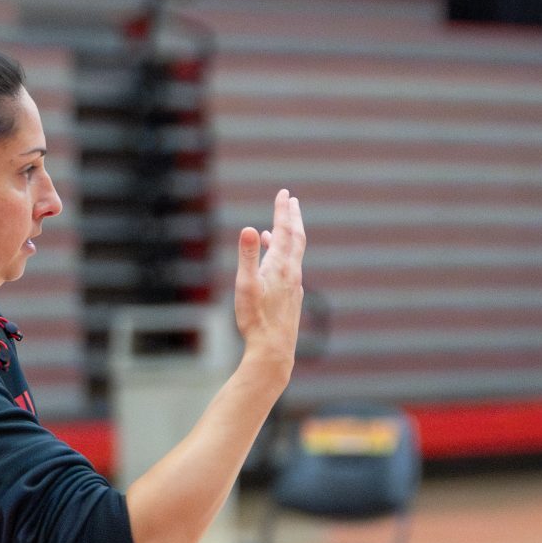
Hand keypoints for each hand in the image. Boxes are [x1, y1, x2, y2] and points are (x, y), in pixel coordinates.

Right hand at [234, 190, 304, 375]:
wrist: (274, 350)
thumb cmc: (256, 319)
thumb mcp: (246, 285)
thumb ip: (247, 256)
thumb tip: (250, 228)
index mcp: (281, 266)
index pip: (283, 231)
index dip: (283, 210)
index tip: (284, 193)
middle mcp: (292, 273)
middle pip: (295, 239)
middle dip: (292, 218)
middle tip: (291, 200)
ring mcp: (295, 286)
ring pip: (293, 256)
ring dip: (286, 239)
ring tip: (274, 230)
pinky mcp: (293, 299)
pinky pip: (291, 271)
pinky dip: (284, 259)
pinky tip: (277, 265)